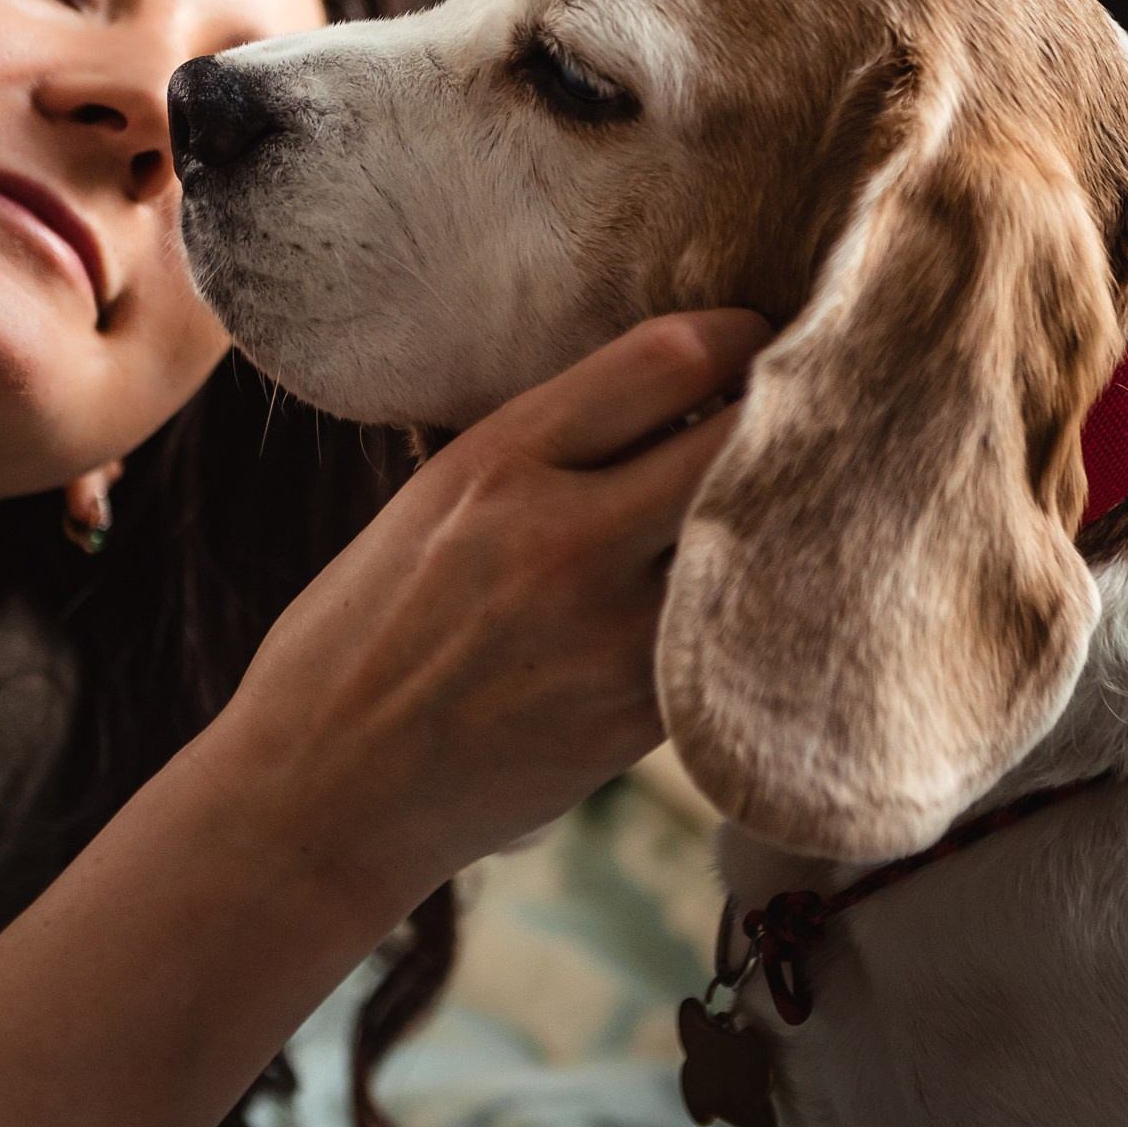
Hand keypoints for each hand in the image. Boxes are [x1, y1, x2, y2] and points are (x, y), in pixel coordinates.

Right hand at [205, 308, 774, 913]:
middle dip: (783, 416)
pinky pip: (725, 635)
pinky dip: (741, 606)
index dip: (736, 333)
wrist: (321, 793)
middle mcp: (560, 540)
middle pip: (738, 441)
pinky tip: (736, 596)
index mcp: (496, 464)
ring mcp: (608, 638)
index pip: (669, 359)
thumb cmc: (359, 636)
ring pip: (752, 543)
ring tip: (784, 500)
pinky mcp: (638, 722)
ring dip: (773, 516)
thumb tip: (658, 395)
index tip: (755, 335)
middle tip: (806, 411)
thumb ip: (535, 448)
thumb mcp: (426, 503)